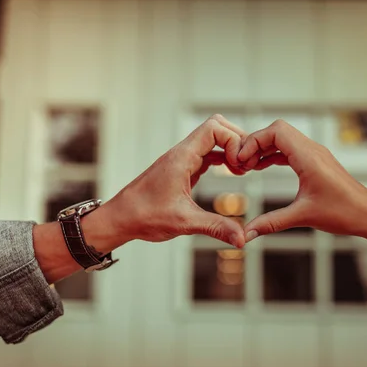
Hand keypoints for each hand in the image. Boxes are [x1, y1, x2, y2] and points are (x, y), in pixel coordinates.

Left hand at [98, 114, 248, 248]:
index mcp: (181, 158)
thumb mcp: (184, 223)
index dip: (233, 140)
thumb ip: (216, 227)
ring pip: (212, 139)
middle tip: (246, 165)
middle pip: (216, 127)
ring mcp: (182, 160)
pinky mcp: (182, 169)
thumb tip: (242, 239)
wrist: (120, 219)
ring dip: (230, 149)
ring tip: (242, 170)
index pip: (214, 128)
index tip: (240, 165)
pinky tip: (231, 173)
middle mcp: (182, 154)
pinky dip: (222, 159)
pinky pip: (207, 153)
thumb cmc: (144, 216)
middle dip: (236, 140)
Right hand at [237, 119, 366, 240]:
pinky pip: (290, 149)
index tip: (242, 161)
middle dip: (256, 143)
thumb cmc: (343, 213)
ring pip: (283, 138)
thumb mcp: (302, 217)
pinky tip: (263, 168)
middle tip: (242, 164)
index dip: (254, 141)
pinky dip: (274, 155)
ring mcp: (315, 154)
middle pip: (277, 130)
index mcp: (308, 157)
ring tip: (249, 167)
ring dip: (264, 148)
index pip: (276, 131)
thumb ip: (271, 223)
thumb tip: (246, 235)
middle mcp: (312, 150)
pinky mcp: (316, 162)